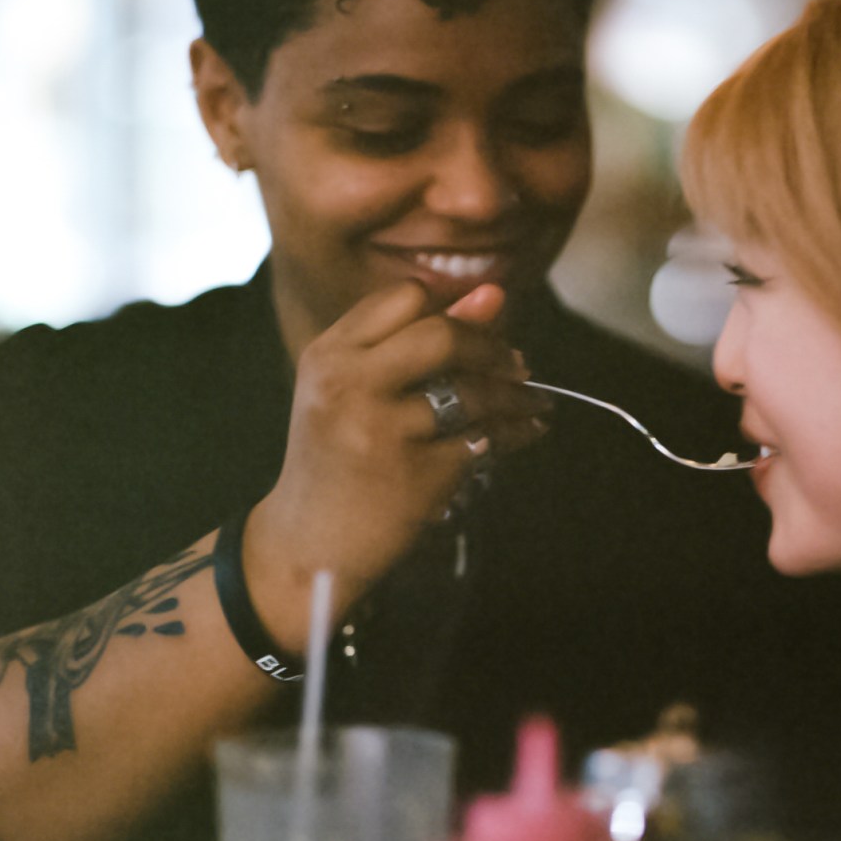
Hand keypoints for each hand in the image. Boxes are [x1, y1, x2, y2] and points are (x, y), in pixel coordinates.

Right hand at [240, 281, 546, 646]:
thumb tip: (494, 294)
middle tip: (517, 365)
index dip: (451, 310)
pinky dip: (513, 434)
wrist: (309, 545)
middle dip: (491, 348)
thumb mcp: (355, 390)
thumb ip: (417, 341)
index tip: (476, 331)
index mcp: (329, 354)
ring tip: (532, 402)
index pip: (406, 297)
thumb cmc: (338, 457)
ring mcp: (380, 431)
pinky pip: (482, 442)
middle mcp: (347, 385)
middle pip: (443, 335)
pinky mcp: (413, 476)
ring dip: (515, 396)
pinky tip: (525, 432)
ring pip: (471, 392)